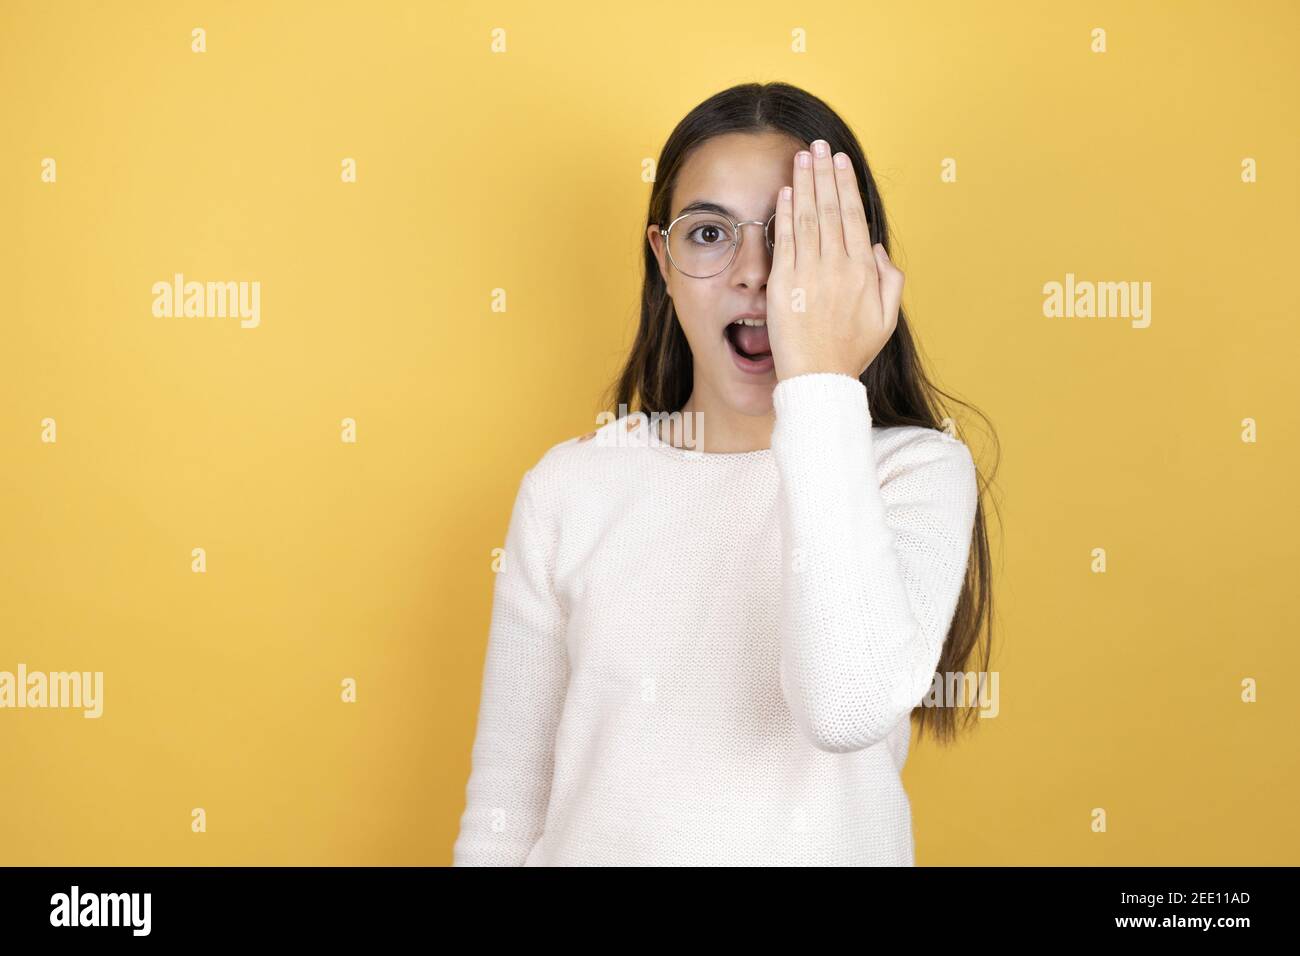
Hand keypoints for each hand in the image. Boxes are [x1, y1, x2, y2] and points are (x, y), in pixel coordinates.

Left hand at [766, 140, 904, 381]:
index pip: (852, 216)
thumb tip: (875, 248)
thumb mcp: (886, 319)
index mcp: (863, 271)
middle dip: (823, 173)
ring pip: (806, 217)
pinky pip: (785, 240)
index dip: (844, 185)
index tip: (839, 162)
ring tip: (800, 157)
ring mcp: (809, 273)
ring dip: (803, 183)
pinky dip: (784, 213)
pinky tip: (784, 192)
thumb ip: (889, 280)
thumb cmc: (851, 352)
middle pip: (829, 208)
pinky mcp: (784, 284)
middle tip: (818, 145)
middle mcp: (837, 266)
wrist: (819, 379)